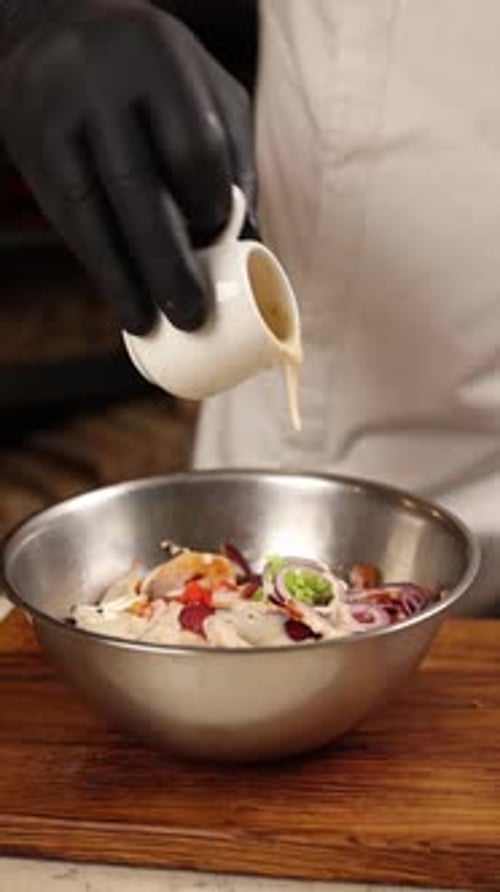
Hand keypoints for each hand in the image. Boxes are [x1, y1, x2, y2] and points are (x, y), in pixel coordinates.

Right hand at [0, 0, 255, 333]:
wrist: (53, 29)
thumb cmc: (153, 72)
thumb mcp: (206, 90)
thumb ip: (234, 158)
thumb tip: (255, 244)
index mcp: (160, 60)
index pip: (193, 149)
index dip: (210, 206)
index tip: (220, 243)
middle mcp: (100, 82)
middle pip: (137, 188)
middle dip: (167, 263)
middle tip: (191, 315)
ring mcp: (57, 114)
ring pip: (93, 211)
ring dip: (123, 278)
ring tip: (149, 323)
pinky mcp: (32, 148)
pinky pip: (67, 218)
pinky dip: (97, 265)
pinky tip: (120, 297)